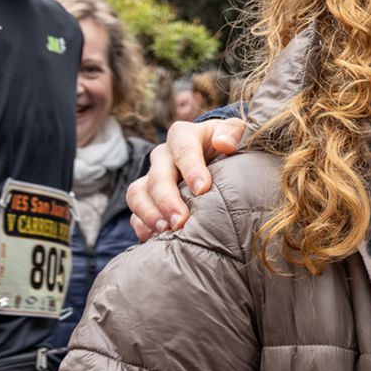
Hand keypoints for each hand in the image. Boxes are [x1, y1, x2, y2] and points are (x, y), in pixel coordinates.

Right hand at [126, 117, 245, 239]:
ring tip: (166, 230)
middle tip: (180, 221)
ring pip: (138, 192)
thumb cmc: (229, 145)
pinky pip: (135, 211)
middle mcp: (164, 155)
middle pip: (157, 175)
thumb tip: (224, 143)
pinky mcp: (147, 197)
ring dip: (150, 213)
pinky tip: (152, 237)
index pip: (183, 146)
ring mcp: (152, 177)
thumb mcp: (235, 133)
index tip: (202, 189)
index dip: (190, 167)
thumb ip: (233, 132)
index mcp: (185, 136)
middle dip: (167, 199)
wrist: (218, 157)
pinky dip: (141, 224)